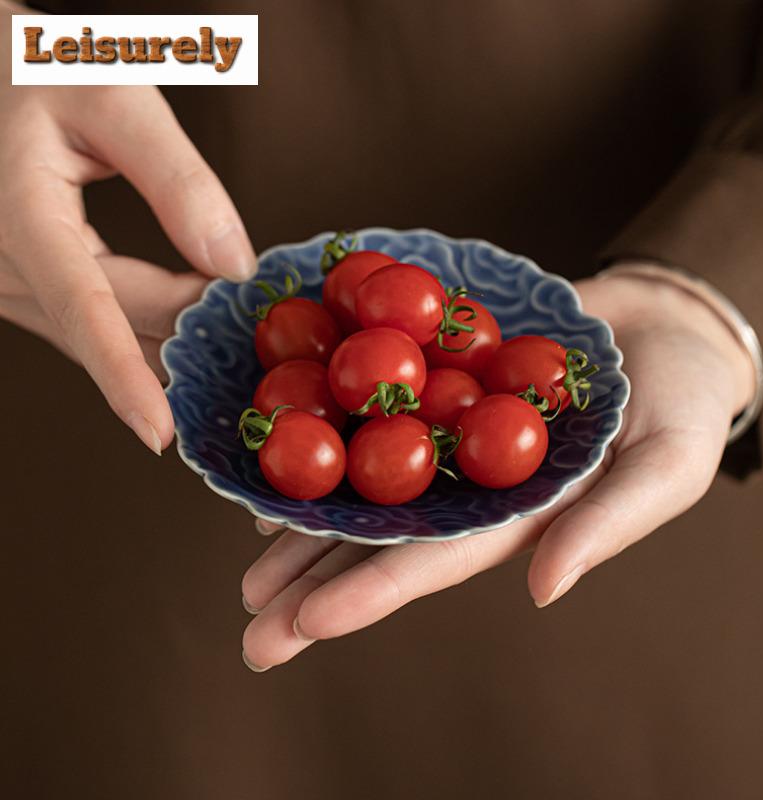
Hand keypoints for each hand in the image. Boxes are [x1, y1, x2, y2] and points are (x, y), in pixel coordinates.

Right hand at [0, 2, 255, 453]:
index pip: (86, 310)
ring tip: (238, 338)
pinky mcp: (28, 289)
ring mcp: (10, 284)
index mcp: (21, 219)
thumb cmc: (34, 68)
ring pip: (107, 333)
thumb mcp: (111, 102)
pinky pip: (94, 323)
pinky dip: (148, 326)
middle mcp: (5, 266)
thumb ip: (178, 181)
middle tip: (266, 348)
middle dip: (190, 338)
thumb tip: (234, 266)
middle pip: (116, 325)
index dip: (124, 376)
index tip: (161, 432)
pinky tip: (193, 318)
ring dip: (172, 336)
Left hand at [239, 269, 756, 670]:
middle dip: (315, 581)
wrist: (664, 329)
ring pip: (364, 483)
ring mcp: (448, 434)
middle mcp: (468, 486)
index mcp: (515, 517)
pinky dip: (329, 432)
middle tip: (250, 624)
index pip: (433, 563)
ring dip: (305, 521)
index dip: (370, 594)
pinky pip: (376, 409)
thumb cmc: (683, 404)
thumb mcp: (666, 467)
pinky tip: (279, 462)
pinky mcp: (439, 378)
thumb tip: (542, 591)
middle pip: (381, 538)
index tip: (306, 623)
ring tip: (246, 565)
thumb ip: (606, 527)